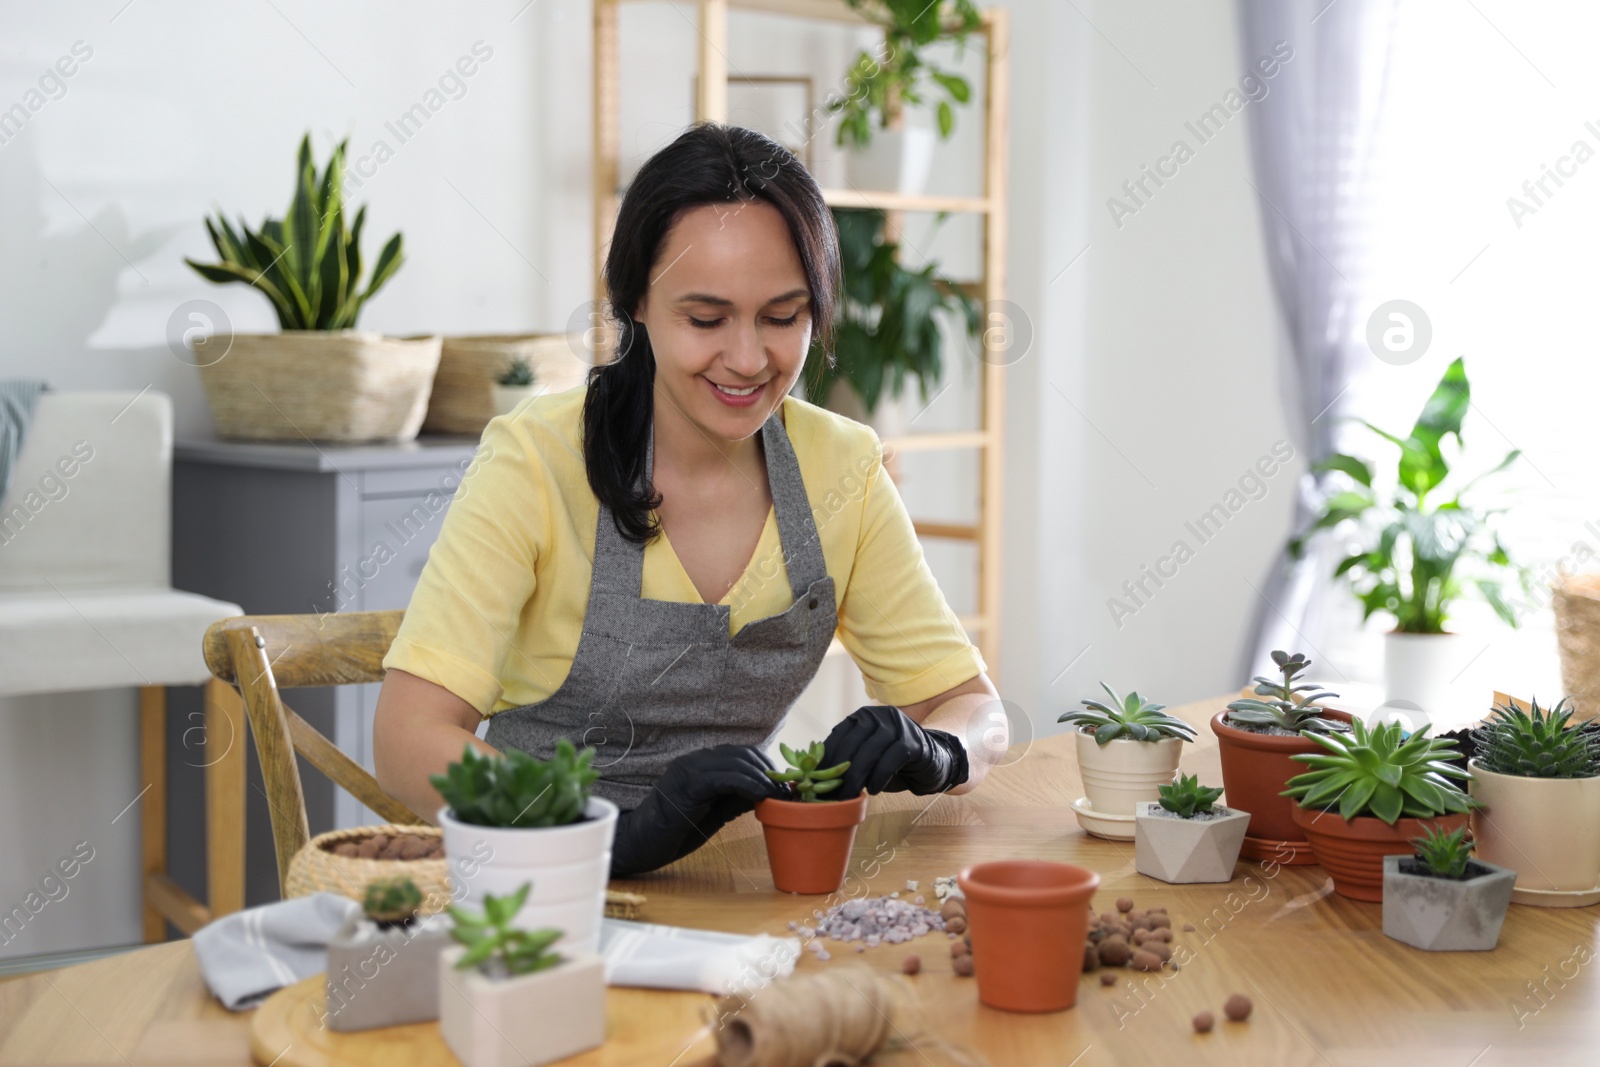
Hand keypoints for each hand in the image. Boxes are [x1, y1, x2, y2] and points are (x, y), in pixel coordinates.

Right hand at [609, 744, 786, 876]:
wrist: (640, 843)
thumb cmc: (675, 831)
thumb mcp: (715, 812)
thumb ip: (736, 799)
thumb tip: (766, 793)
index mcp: (700, 764)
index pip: (741, 754)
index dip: (765, 767)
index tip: (783, 786)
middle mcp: (694, 760)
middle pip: (742, 754)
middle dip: (768, 771)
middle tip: (786, 792)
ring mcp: (689, 768)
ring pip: (736, 762)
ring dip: (763, 778)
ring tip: (778, 797)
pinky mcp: (688, 783)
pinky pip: (726, 778)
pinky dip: (749, 785)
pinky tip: (761, 797)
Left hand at [818, 705, 969, 798]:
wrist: (932, 762)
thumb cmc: (892, 762)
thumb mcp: (866, 757)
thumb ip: (846, 760)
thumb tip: (814, 777)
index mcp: (863, 716)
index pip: (838, 735)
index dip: (826, 759)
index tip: (816, 780)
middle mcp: (880, 715)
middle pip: (853, 743)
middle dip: (840, 770)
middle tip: (832, 793)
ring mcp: (898, 726)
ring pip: (870, 751)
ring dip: (857, 775)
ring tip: (850, 794)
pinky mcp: (914, 741)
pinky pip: (891, 759)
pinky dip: (879, 776)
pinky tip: (873, 790)